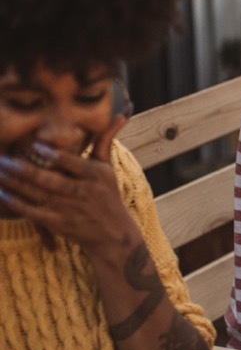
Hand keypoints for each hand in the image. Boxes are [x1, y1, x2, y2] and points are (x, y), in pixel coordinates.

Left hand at [0, 115, 135, 254]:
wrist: (114, 233)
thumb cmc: (108, 195)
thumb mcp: (108, 168)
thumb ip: (105, 141)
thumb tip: (120, 115)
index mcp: (96, 176)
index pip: (74, 165)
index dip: (56, 157)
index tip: (37, 146)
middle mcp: (83, 193)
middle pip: (52, 181)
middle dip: (26, 171)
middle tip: (4, 159)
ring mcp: (70, 210)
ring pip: (39, 195)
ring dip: (16, 184)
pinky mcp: (59, 223)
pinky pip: (34, 213)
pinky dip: (17, 204)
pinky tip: (2, 194)